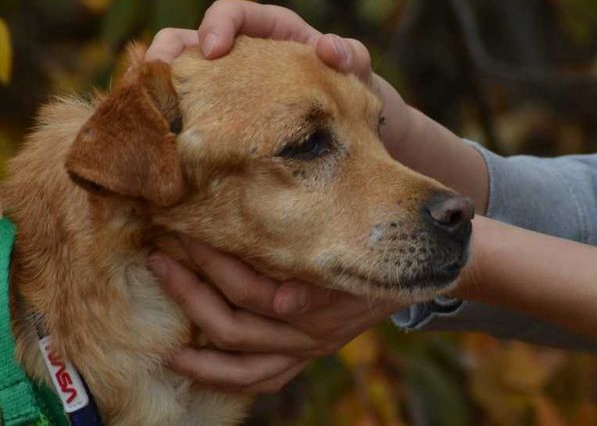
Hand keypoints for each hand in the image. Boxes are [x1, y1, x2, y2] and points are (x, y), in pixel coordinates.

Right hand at [145, 0, 412, 156]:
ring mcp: (222, 84)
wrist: (353, 123)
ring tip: (143, 117)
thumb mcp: (356, 69)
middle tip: (155, 80)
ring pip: (174, 80)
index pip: (231, 14)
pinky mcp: (214, 115)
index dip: (217, 25)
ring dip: (155, 94)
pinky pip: (183, 115)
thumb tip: (331, 48)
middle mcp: (238, 52)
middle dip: (165, 56)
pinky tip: (160, 149)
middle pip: (184, 41)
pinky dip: (168, 125)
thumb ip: (349, 55)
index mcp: (269, 29)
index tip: (213, 48)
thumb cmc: (351, 85)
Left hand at [147, 238, 405, 393]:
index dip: (216, 266)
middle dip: (192, 292)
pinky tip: (194, 369)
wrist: (416, 268)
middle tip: (161, 258)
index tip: (187, 234)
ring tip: (167, 343)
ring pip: (242, 363)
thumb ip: (318, 256)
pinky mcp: (306, 357)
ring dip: (199, 353)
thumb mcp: (357, 239)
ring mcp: (307, 349)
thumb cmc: (379, 242)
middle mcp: (309, 334)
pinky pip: (264, 381)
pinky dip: (228, 379)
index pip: (254, 292)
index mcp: (318, 302)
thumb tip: (280, 279)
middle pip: (236, 325)